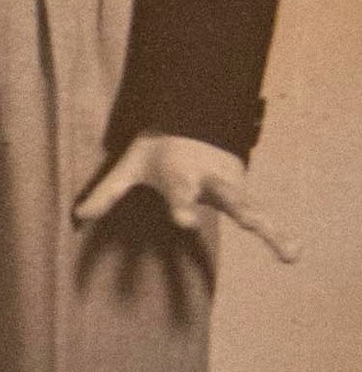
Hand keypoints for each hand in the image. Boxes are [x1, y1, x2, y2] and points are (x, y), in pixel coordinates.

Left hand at [73, 133, 298, 263]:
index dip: (184, 205)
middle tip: (248, 224)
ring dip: (268, 227)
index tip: (186, 221)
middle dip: (238, 209)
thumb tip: (77, 218)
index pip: (181, 191)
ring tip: (289, 250)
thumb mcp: (130, 165)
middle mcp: (209, 180)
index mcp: (179, 174)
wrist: (195, 117)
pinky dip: (278, 233)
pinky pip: (261, 215)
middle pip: (224, 195)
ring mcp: (229, 186)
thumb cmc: (159, 148)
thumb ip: (107, 192)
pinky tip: (294, 254)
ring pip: (249, 206)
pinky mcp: (241, 192)